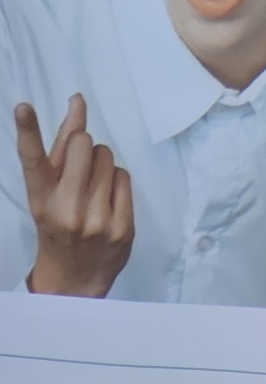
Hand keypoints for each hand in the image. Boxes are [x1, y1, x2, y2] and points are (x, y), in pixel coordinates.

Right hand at [14, 95, 133, 297]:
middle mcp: (66, 209)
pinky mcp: (122, 228)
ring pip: (108, 158)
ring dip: (102, 164)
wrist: (73, 280)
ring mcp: (96, 219)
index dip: (28, 131)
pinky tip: (107, 200)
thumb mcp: (49, 192)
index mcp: (41, 200)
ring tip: (92, 188)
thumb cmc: (58, 225)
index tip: (23, 106)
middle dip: (84, 145)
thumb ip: (61, 150)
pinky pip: (124, 177)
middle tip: (80, 167)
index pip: (32, 161)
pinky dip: (116, 181)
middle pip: (84, 145)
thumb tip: (79, 104)